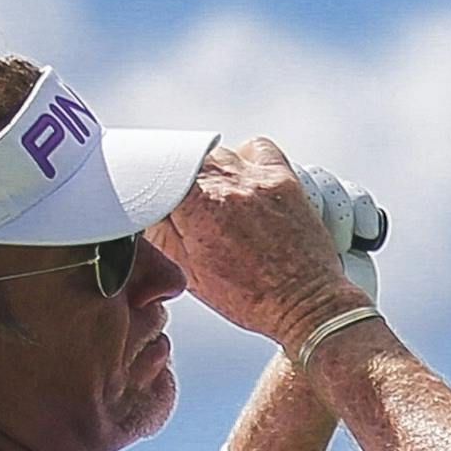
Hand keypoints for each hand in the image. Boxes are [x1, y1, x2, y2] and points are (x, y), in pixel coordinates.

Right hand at [148, 139, 372, 350]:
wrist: (304, 302)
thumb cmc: (251, 298)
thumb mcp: (190, 273)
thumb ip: (162, 235)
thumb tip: (146, 212)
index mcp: (199, 209)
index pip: (157, 176)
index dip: (148, 187)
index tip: (147, 197)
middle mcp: (229, 186)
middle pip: (184, 160)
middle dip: (174, 180)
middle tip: (180, 207)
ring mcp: (259, 179)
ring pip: (217, 154)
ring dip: (208, 172)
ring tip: (213, 200)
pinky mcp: (284, 179)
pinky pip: (256, 148)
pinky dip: (244, 158)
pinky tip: (242, 182)